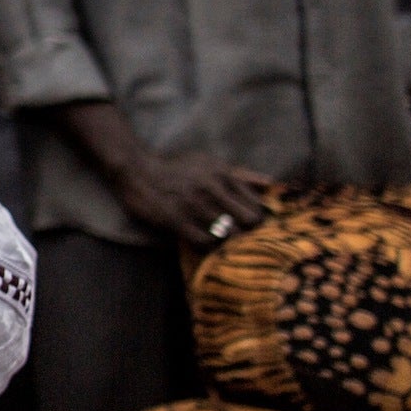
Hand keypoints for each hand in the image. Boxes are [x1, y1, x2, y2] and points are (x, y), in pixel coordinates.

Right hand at [112, 151, 269, 249]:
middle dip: (248, 232)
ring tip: (222, 243)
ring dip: (227, 242)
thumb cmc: (177, 168)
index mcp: (224, 175)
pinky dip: (207, 246)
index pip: (257, 204)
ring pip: (228, 234)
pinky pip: (203, 242)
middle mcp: (212, 189)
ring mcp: (194, 205)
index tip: (252, 227)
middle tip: (241, 239)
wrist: (137, 170)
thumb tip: (272, 184)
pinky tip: (203, 242)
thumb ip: (242, 175)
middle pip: (248, 221)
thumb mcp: (211, 164)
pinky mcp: (176, 220)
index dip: (258, 219)